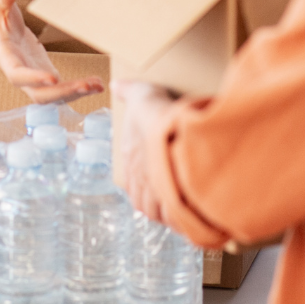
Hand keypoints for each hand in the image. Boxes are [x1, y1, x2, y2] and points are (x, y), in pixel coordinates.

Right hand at [0, 0, 104, 103]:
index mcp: (5, 56)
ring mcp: (33, 76)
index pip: (17, 74)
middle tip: (87, 85)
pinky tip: (97, 84)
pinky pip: (61, 88)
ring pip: (53, 95)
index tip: (53, 77)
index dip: (34, 78)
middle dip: (62, 92)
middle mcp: (19, 72)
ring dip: (75, 93)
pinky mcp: (45, 74)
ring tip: (97, 85)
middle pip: (39, 94)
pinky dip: (78, 89)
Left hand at [113, 79, 176, 221]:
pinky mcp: (171, 198)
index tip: (155, 186)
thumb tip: (114, 84)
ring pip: (158, 212)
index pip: (132, 184)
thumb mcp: (140, 94)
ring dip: (168, 213)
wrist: (169, 125)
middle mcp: (139, 178)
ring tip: (180, 210)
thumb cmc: (153, 111)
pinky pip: (175, 218)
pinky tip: (190, 216)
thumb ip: (128, 90)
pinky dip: (182, 219)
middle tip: (169, 201)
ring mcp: (155, 190)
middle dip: (156, 204)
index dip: (143, 187)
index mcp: (130, 158)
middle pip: (144, 203)